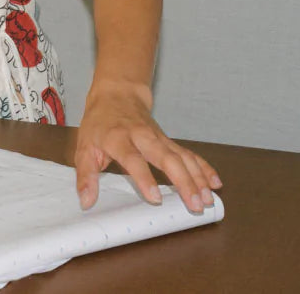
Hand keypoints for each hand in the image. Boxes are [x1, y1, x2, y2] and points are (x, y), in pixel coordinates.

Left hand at [74, 79, 221, 213]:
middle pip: (167, 158)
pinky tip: (215, 183)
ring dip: (197, 178)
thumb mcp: (84, 147)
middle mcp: (143, 137)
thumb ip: (86, 176)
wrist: (117, 94)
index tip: (155, 198)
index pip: (134, 159)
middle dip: (183, 181)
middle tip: (194, 205)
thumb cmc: (99, 123)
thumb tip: (86, 201)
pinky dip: (204, 168)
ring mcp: (159, 138)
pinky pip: (189, 154)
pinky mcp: (169, 141)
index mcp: (119, 139)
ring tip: (207, 200)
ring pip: (182, 157)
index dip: (144, 178)